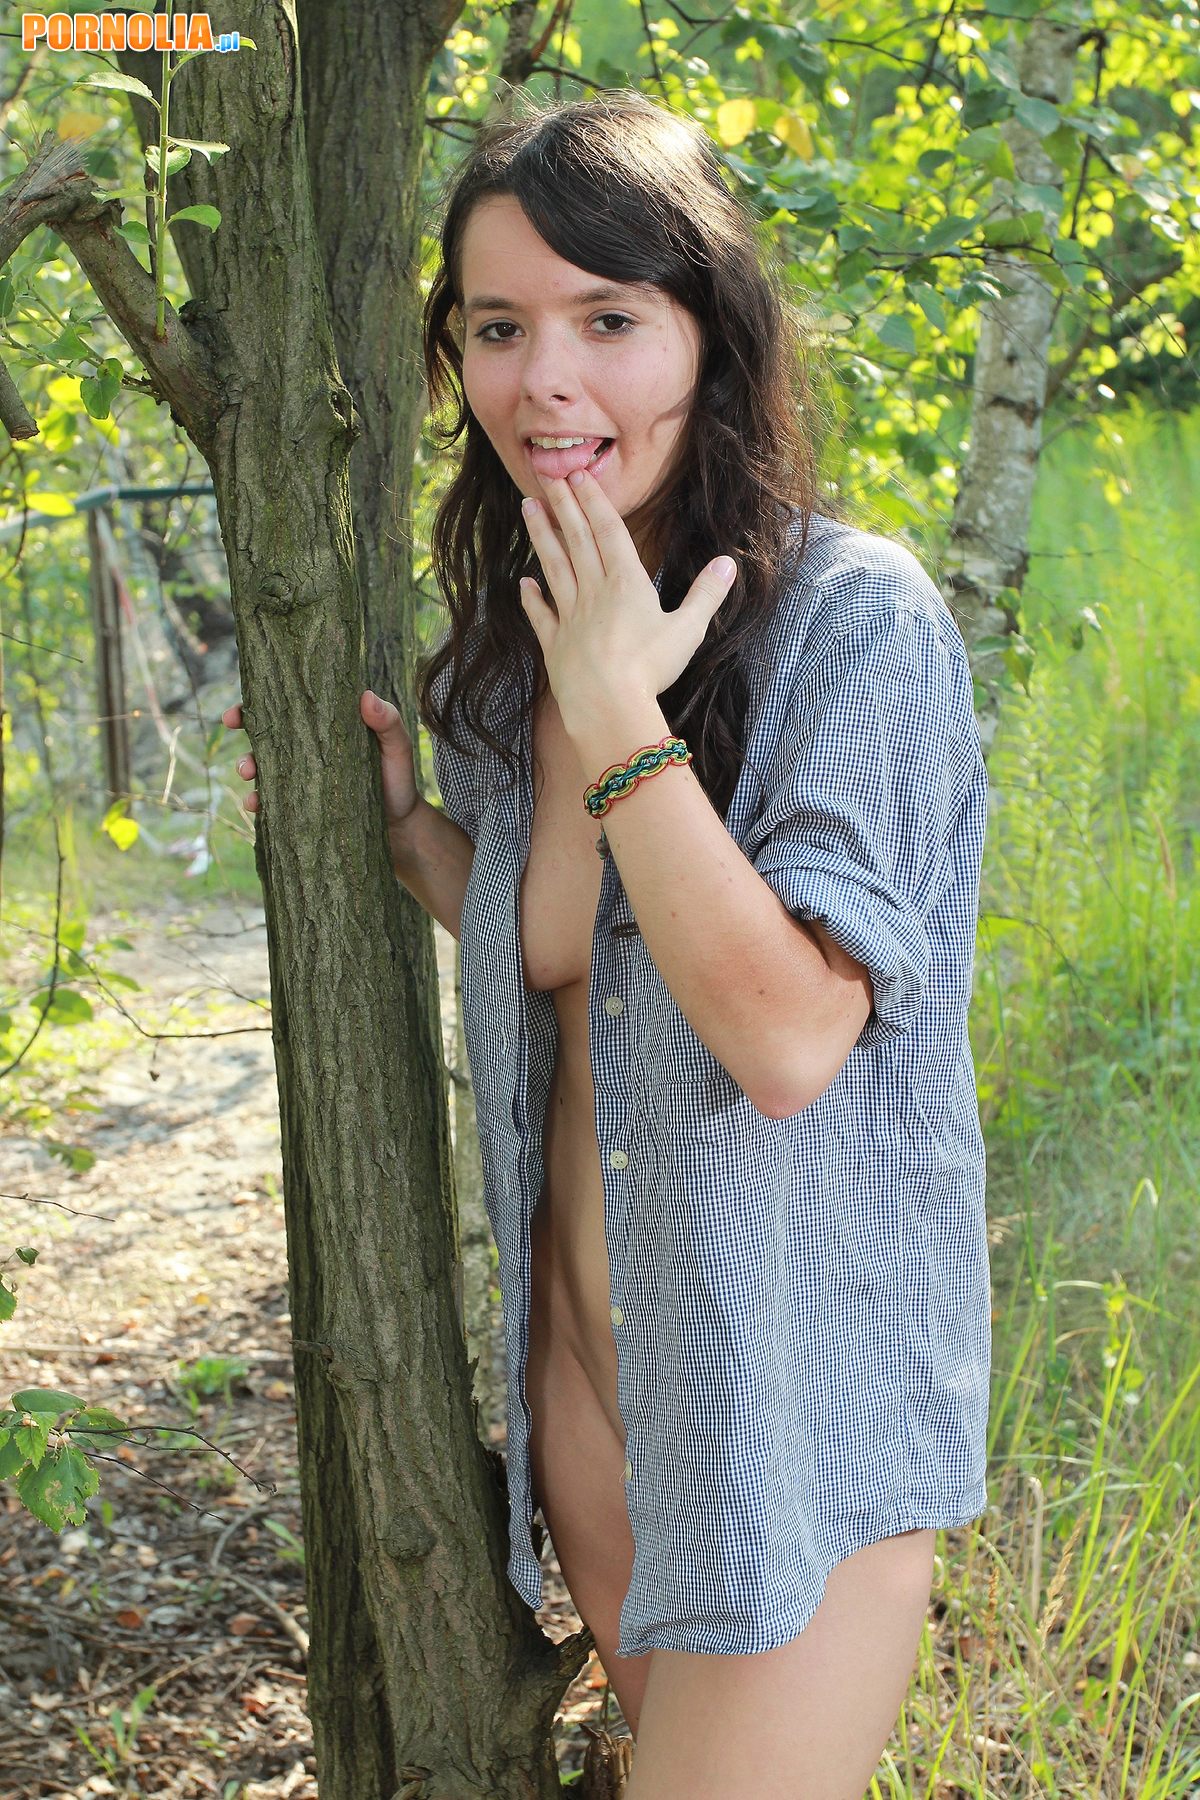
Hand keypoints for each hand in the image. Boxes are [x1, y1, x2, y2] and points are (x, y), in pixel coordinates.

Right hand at [221, 691, 420, 830]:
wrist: (400, 829)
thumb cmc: (398, 781)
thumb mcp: (397, 748)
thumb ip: (388, 722)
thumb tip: (366, 696)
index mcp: (324, 726)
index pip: (286, 708)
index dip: (255, 706)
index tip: (235, 713)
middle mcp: (306, 749)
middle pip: (264, 735)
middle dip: (243, 736)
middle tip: (235, 735)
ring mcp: (300, 778)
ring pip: (262, 767)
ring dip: (247, 767)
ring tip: (250, 775)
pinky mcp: (300, 806)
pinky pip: (270, 802)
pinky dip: (258, 803)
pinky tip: (256, 806)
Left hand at [517, 467, 736, 724]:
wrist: (607, 706)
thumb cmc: (650, 669)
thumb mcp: (687, 630)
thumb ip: (706, 594)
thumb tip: (728, 563)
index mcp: (627, 584)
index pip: (609, 532)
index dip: (595, 502)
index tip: (579, 476)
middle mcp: (594, 592)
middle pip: (577, 540)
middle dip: (563, 506)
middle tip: (548, 476)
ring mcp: (570, 616)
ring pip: (554, 567)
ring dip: (541, 536)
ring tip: (528, 508)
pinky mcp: (554, 644)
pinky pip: (540, 615)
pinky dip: (531, 597)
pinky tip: (523, 582)